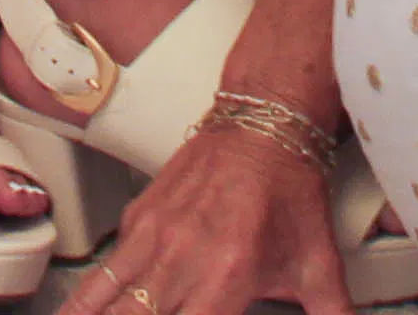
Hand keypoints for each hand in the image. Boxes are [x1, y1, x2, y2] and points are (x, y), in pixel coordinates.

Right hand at [80, 119, 351, 314]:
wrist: (265, 121)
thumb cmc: (288, 188)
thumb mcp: (318, 262)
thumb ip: (332, 311)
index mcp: (225, 278)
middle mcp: (181, 259)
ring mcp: (152, 235)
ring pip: (101, 294)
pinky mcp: (138, 215)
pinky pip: (108, 263)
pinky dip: (92, 291)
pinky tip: (85, 306)